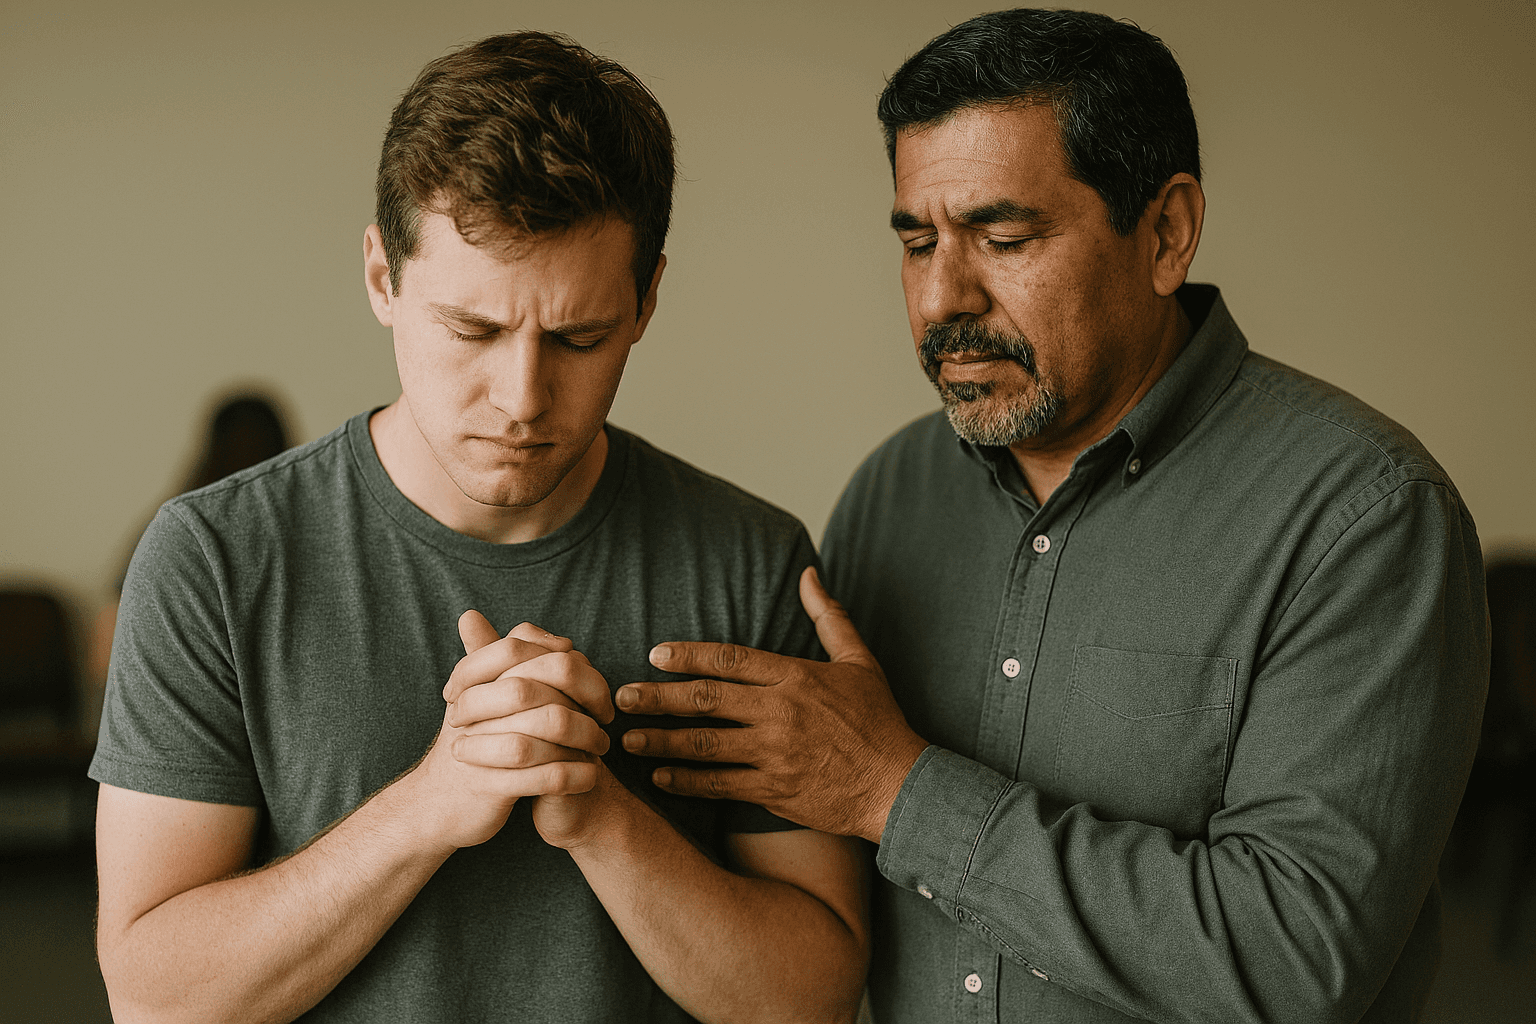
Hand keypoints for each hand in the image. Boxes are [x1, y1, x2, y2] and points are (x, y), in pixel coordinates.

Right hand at [407, 613, 611, 851]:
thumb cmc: (473, 745)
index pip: (517, 648)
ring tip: (601, 747)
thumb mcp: (484, 700)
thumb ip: (511, 666)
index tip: (590, 679)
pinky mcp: (489, 787)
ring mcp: (478, 747)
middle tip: (604, 716)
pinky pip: (546, 776)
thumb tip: (550, 635)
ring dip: (585, 736)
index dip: (564, 660)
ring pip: (546, 728)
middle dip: (580, 697)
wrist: (434, 806)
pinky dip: (576, 774)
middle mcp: (469, 708)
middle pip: (535, 684)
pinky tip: (593, 776)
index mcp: (469, 682)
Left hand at [615, 567, 928, 842]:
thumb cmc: (880, 722)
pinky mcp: (774, 791)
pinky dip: (686, 782)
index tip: (655, 654)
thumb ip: (829, 616)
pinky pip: (720, 785)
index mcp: (797, 677)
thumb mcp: (860, 661)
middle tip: (621, 696)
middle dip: (658, 698)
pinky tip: (660, 779)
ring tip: (627, 739)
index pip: (731, 659)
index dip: (689, 656)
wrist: (900, 786)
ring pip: (704, 745)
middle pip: (706, 700)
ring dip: (661, 742)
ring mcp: (775, 754)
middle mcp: (781, 713)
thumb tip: (809, 573)